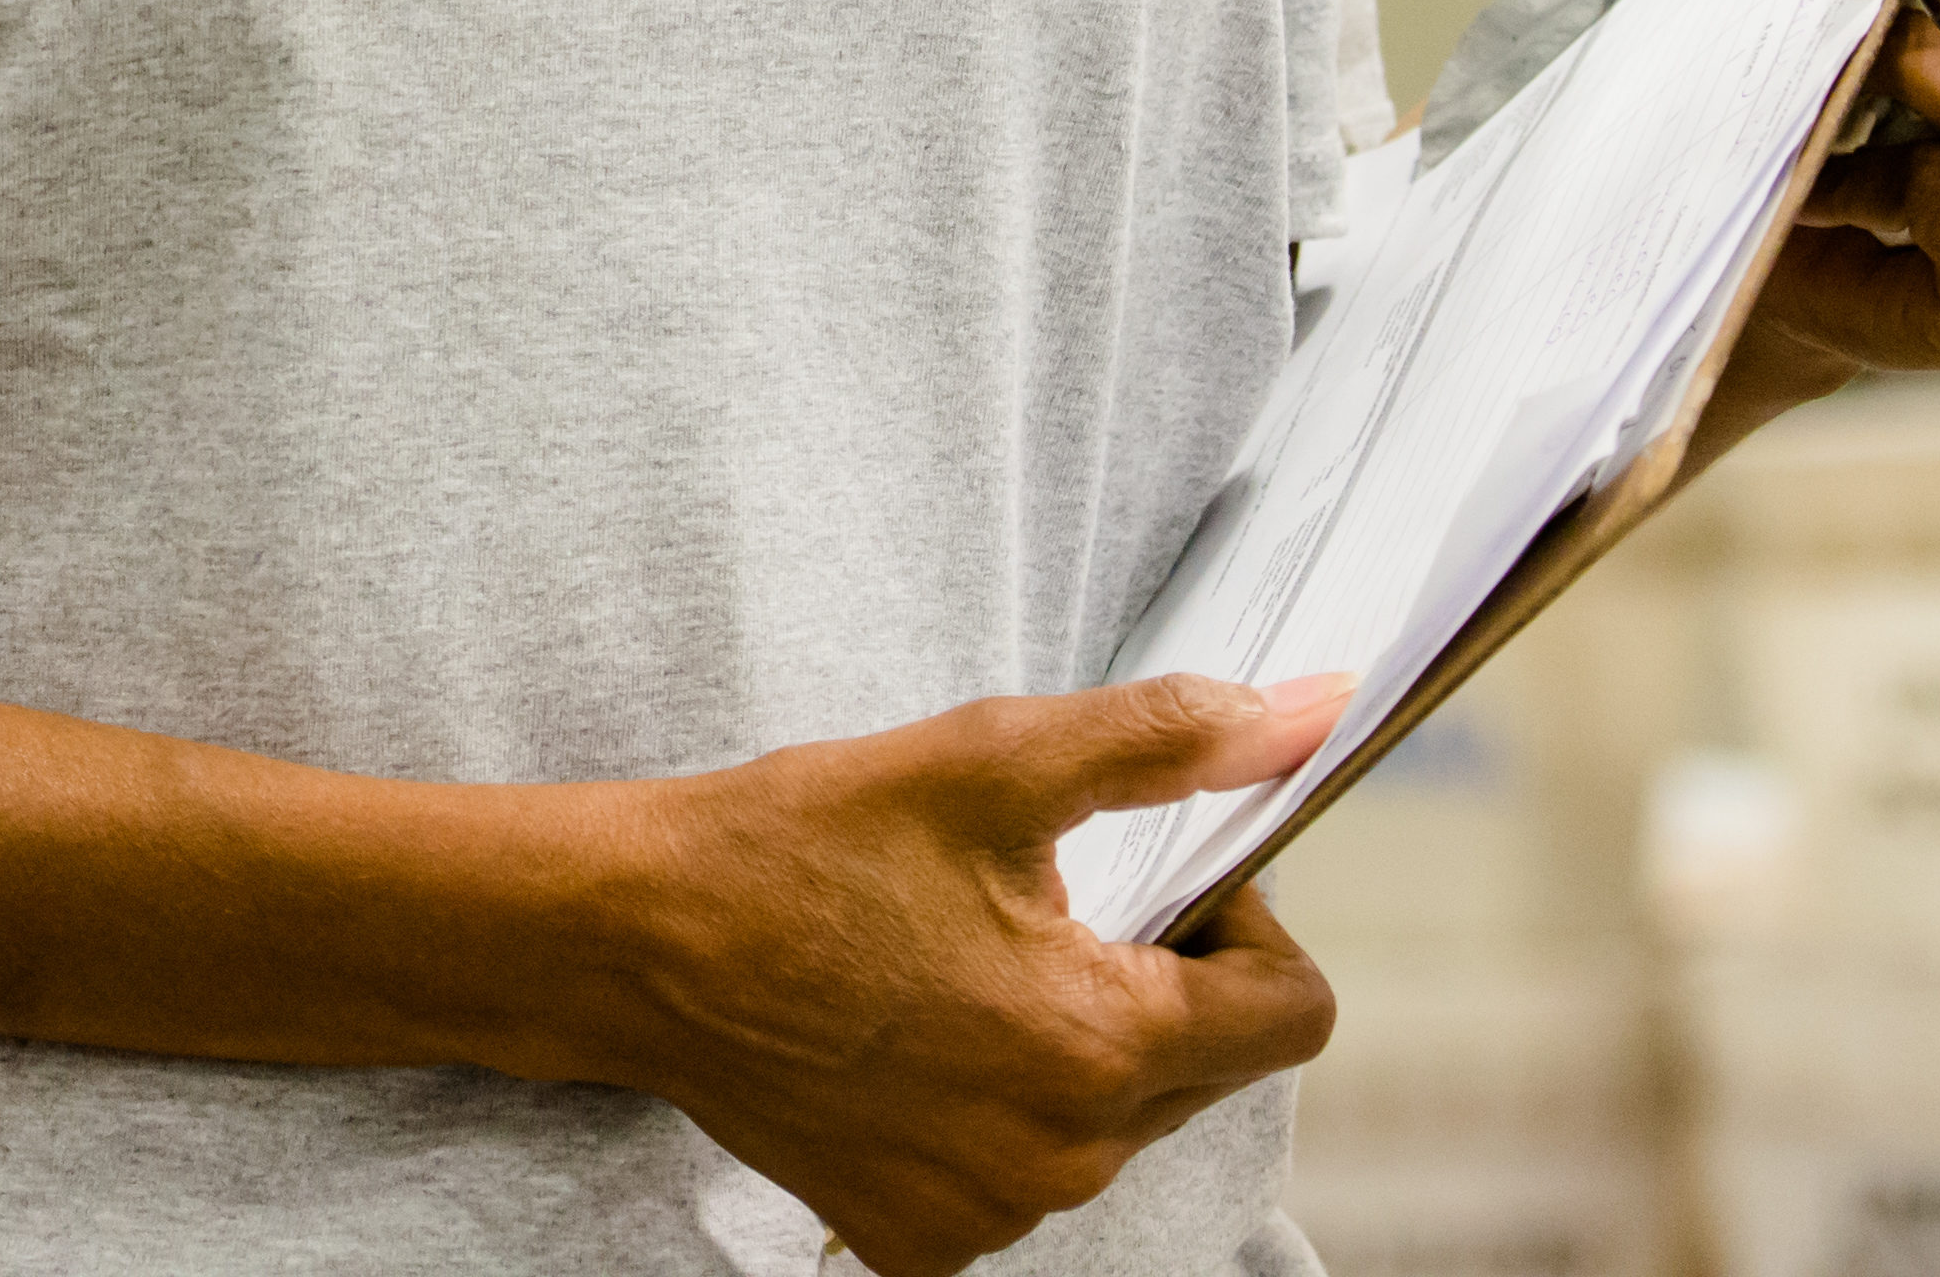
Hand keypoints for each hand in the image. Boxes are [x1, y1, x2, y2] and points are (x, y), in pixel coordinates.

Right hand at [545, 673, 1346, 1276]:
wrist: (634, 940)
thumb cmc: (803, 844)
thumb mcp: (991, 761)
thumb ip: (1164, 741)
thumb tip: (1305, 715)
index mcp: (1100, 1044)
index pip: (1291, 1015)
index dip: (1244, 928)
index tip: (1161, 886)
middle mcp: (1062, 1158)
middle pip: (1203, 1070)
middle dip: (1155, 984)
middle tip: (1041, 909)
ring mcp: (988, 1213)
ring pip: (1112, 1125)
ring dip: (1074, 1049)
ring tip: (962, 967)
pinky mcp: (920, 1240)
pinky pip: (1018, 1175)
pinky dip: (995, 1112)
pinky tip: (916, 1040)